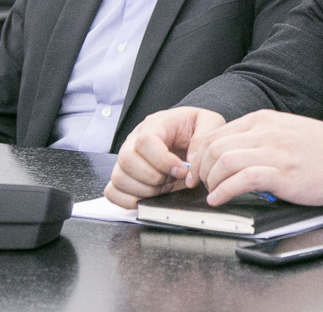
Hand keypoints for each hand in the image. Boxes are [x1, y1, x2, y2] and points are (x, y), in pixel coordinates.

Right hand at [104, 107, 225, 208]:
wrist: (190, 132)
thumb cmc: (196, 127)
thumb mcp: (209, 122)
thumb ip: (203, 139)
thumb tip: (191, 163)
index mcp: (156, 123)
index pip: (145, 141)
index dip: (163, 160)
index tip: (181, 170)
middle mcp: (136, 139)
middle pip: (127, 159)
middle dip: (153, 177)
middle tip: (172, 180)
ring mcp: (128, 157)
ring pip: (119, 177)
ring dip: (144, 190)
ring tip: (164, 187)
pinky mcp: (126, 175)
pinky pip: (112, 191)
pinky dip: (128, 200)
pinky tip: (149, 197)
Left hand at [186, 109, 322, 206]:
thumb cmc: (318, 149)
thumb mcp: (284, 130)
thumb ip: (258, 137)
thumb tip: (233, 154)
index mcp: (262, 120)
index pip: (217, 133)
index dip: (201, 154)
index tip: (198, 170)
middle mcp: (264, 131)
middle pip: (215, 146)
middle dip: (201, 168)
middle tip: (202, 184)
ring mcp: (272, 151)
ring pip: (224, 160)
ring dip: (211, 180)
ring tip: (212, 192)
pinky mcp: (280, 173)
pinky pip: (241, 180)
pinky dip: (224, 191)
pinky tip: (220, 199)